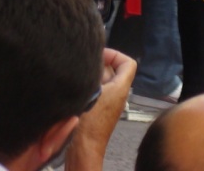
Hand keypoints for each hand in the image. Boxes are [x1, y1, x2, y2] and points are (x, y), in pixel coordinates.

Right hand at [65, 48, 136, 170]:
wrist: (83, 148)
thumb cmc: (89, 123)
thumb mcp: (93, 92)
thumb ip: (97, 74)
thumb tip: (95, 60)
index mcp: (121, 88)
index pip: (129, 63)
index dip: (116, 55)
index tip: (99, 54)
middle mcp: (117, 94)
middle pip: (113, 70)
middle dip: (99, 64)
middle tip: (84, 63)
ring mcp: (107, 103)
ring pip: (103, 81)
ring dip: (91, 76)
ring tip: (78, 74)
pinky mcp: (97, 110)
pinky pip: (95, 91)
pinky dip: (87, 87)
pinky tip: (75, 88)